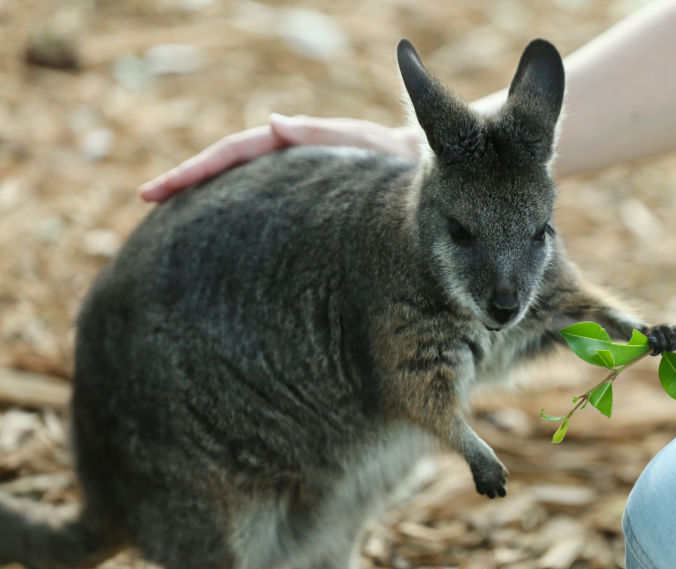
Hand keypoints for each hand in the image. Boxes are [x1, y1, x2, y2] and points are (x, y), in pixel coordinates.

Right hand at [138, 114, 421, 202]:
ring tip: (169, 225)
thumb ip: (328, 137)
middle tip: (146, 198)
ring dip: (208, 201)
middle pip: (230, 167)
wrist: (438, 181)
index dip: (197, 168)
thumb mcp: (374, 149)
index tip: (157, 190)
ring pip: (244, 190)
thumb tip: (273, 123)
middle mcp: (295, 162)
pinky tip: (221, 246)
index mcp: (301, 144)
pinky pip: (267, 212)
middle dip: (188, 180)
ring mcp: (300, 186)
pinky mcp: (311, 210)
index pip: (238, 151)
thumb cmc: (409, 164)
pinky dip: (240, 220)